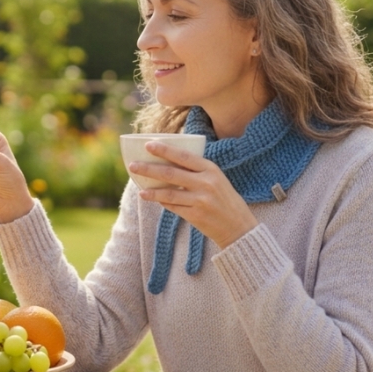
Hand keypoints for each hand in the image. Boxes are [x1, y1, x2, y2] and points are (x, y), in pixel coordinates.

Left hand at [128, 142, 257, 249]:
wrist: (239, 227)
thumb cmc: (224, 199)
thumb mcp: (216, 178)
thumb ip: (196, 170)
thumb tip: (166, 162)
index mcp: (211, 169)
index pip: (183, 156)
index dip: (164, 150)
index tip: (148, 145)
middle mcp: (206, 183)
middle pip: (171, 173)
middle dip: (149, 168)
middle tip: (133, 166)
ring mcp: (200, 200)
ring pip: (168, 193)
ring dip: (150, 190)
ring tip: (139, 188)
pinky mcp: (196, 215)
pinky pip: (173, 207)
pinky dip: (162, 202)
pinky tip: (152, 199)